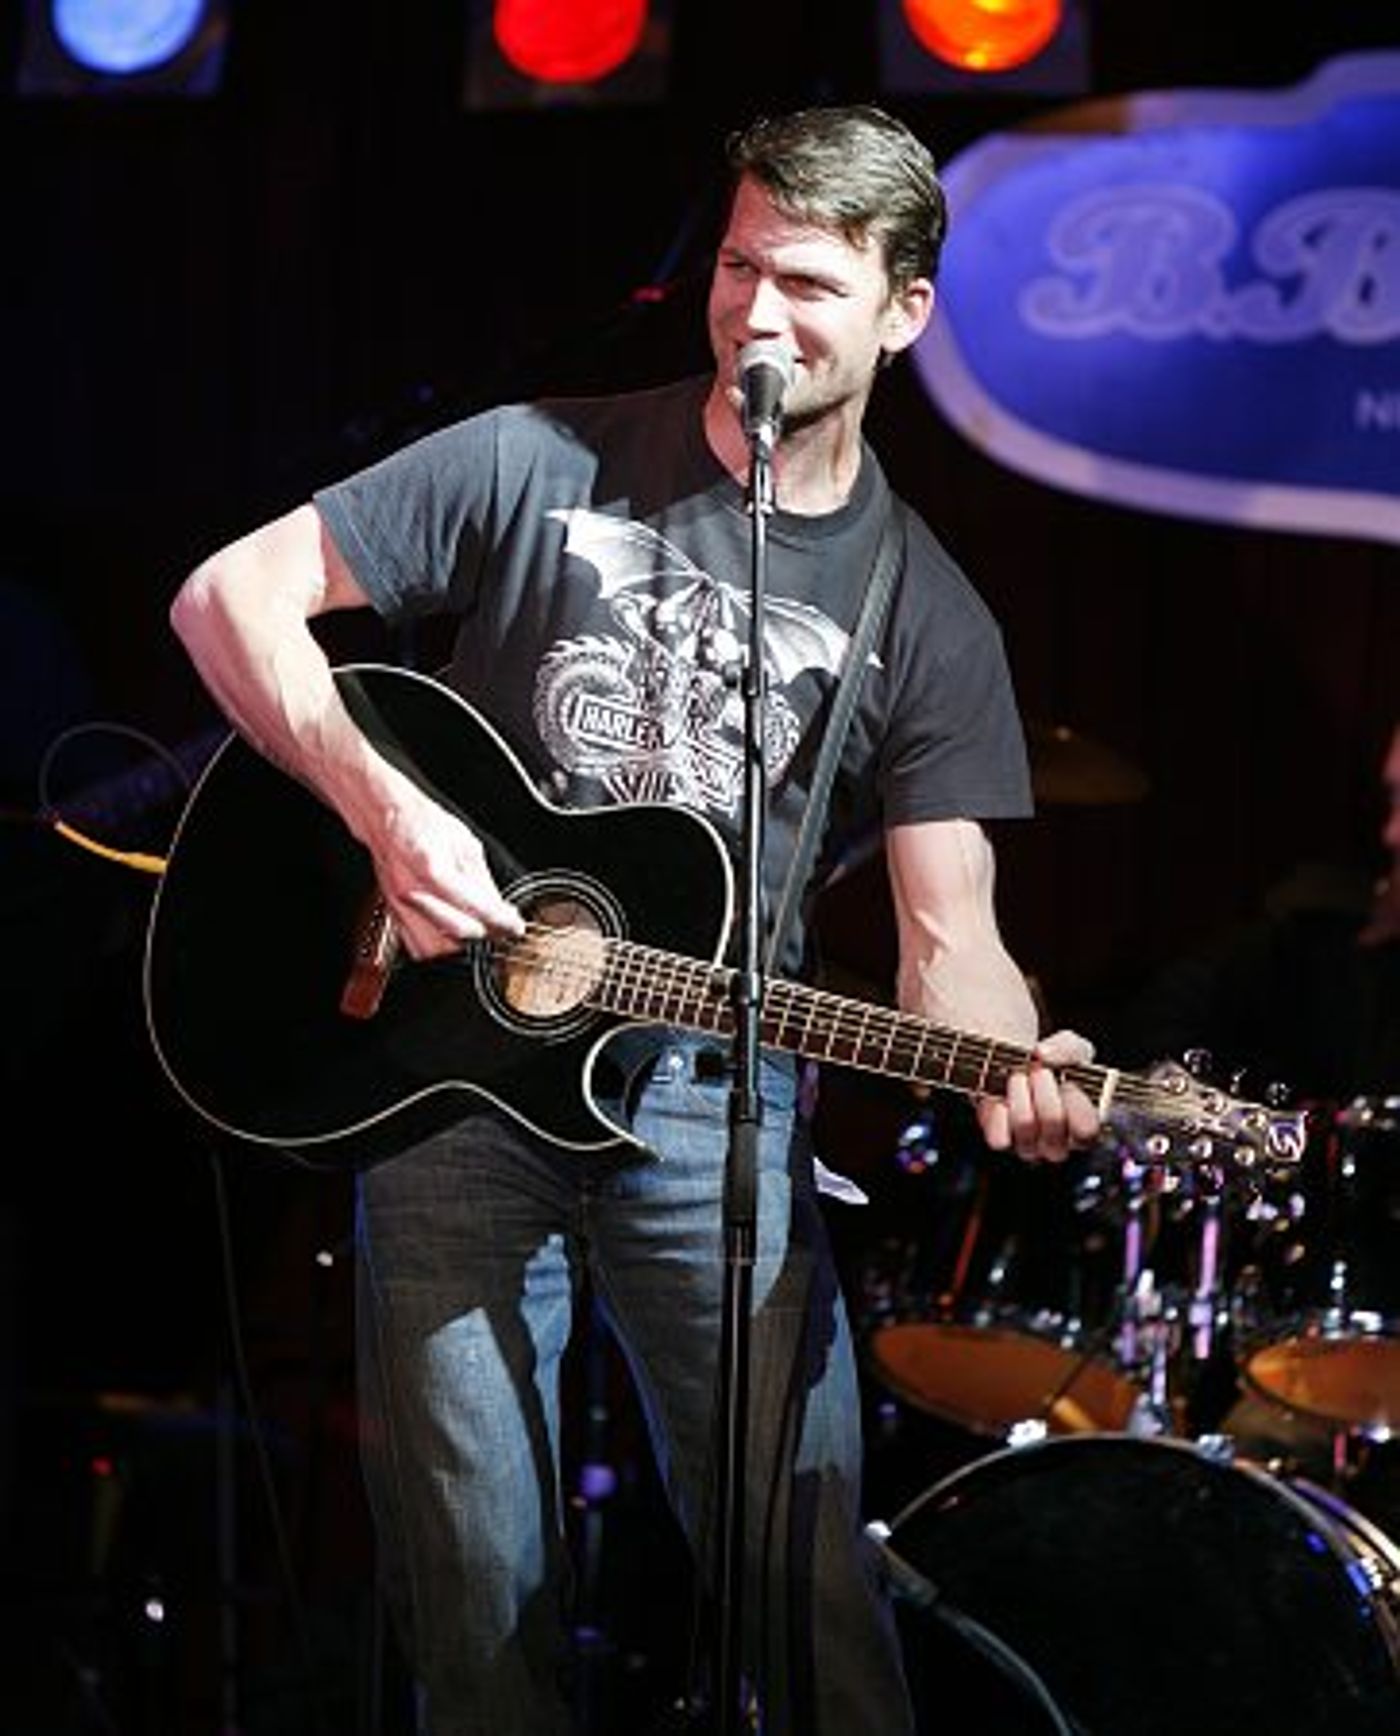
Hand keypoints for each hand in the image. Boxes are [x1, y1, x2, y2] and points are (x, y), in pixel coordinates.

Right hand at [363, 778, 524, 959]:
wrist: (386, 818)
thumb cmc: (422, 823)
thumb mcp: (464, 843)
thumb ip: (483, 881)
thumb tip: (500, 908)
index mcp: (431, 867)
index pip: (474, 907)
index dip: (500, 921)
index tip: (515, 926)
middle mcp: (412, 891)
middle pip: (457, 933)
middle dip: (486, 933)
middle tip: (501, 927)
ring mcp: (399, 906)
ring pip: (437, 949)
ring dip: (462, 945)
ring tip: (478, 930)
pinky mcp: (393, 915)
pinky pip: (419, 948)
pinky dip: (440, 948)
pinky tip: (454, 935)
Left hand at [975, 1028, 1099, 1162]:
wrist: (1017, 1070)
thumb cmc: (1053, 1067)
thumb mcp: (1071, 1049)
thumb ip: (1067, 1048)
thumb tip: (1043, 1053)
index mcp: (1085, 1126)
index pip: (1087, 1130)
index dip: (1076, 1103)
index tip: (1068, 1082)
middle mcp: (1059, 1144)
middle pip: (1053, 1120)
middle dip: (1043, 1086)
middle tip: (1038, 1071)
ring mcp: (1030, 1147)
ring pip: (1025, 1125)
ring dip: (1020, 1093)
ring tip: (1018, 1077)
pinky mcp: (1003, 1143)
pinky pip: (1000, 1137)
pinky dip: (998, 1114)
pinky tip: (1001, 1100)